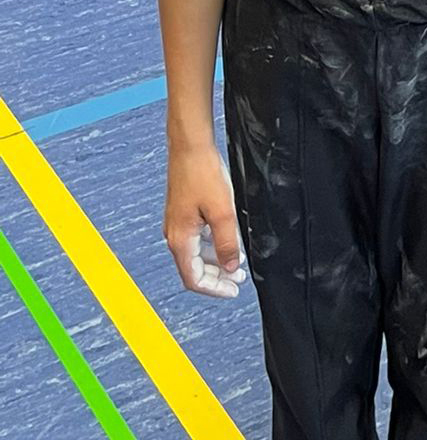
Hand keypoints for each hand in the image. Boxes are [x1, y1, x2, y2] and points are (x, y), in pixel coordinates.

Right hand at [163, 143, 245, 297]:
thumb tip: (232, 267)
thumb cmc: (203, 175)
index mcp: (180, 239)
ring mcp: (178, 223)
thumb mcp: (223, 212)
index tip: (233, 291)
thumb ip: (227, 243)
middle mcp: (174, 234)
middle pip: (194, 268)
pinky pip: (198, 238)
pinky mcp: (184, 212)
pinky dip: (213, 245)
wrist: (190, 148)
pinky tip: (229, 241)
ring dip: (217, 261)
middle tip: (239, 280)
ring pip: (197, 253)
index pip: (194, 278)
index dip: (214, 288)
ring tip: (238, 264)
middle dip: (217, 277)